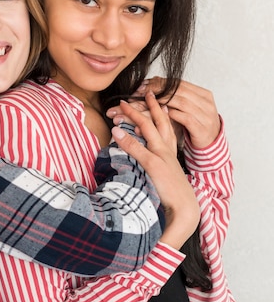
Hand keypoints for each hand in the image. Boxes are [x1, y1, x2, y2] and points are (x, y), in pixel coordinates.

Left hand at [107, 77, 220, 148]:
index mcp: (201, 93)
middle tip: (137, 94)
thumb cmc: (196, 125)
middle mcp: (204, 101)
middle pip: (176, 90)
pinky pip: (184, 118)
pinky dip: (169, 115)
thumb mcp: (186, 110)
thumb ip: (173, 99)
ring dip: (158, 102)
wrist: (212, 143)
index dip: (157, 84)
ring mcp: (204, 113)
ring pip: (178, 102)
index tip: (140, 87)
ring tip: (142, 103)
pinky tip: (156, 116)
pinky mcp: (201, 127)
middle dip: (154, 91)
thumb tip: (148, 89)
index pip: (177, 83)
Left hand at [111, 92, 199, 248]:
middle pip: (156, 120)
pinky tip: (116, 130)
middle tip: (136, 92)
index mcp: (169, 150)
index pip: (163, 124)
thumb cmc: (170, 193)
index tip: (148, 99)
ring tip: (121, 104)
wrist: (185, 209)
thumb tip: (138, 156)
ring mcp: (160, 156)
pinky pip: (138, 149)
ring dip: (134, 115)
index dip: (155, 111)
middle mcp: (166, 149)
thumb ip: (150, 163)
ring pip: (147, 129)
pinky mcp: (154, 166)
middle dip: (146, 104)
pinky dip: (126, 138)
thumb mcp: (160, 174)